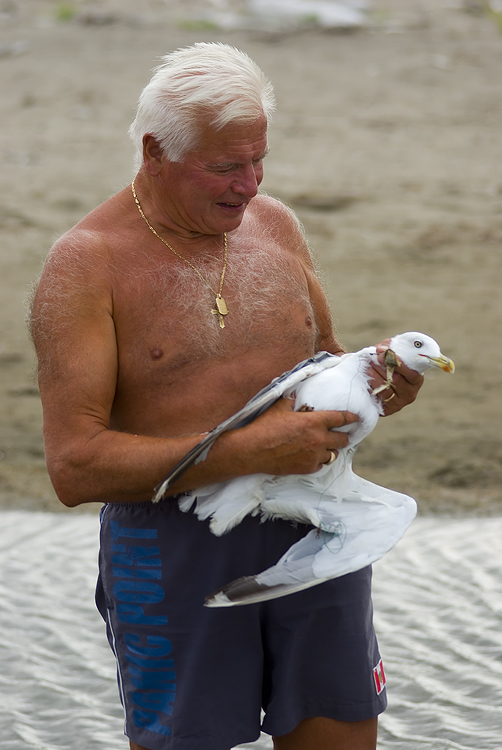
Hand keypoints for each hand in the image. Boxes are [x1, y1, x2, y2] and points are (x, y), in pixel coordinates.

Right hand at [233, 396, 359, 475]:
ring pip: (334, 454)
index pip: (341, 418)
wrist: (253, 450)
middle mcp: (319, 439)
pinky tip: (313, 456)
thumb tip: (295, 394)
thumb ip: (292, 400)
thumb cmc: (265, 427)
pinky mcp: (307, 468)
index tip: (356, 418)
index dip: (351, 417)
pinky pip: (321, 465)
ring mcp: (314, 456)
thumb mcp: (279, 407)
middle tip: (341, 434)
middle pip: (342, 439)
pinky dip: (320, 460)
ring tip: (325, 446)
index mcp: (315, 421)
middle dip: (343, 436)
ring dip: (331, 449)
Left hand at [369, 339, 423, 414]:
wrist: (373, 383)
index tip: (383, 352)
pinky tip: (366, 378)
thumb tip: (383, 348)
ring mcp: (399, 403)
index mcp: (416, 379)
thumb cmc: (386, 366)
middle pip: (396, 379)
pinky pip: (378, 397)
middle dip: (382, 366)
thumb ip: (389, 348)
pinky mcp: (387, 410)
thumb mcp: (390, 354)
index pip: (411, 373)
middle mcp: (411, 393)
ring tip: (367, 366)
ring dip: (374, 374)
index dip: (397, 362)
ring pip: (386, 387)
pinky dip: (371, 385)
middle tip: (372, 358)